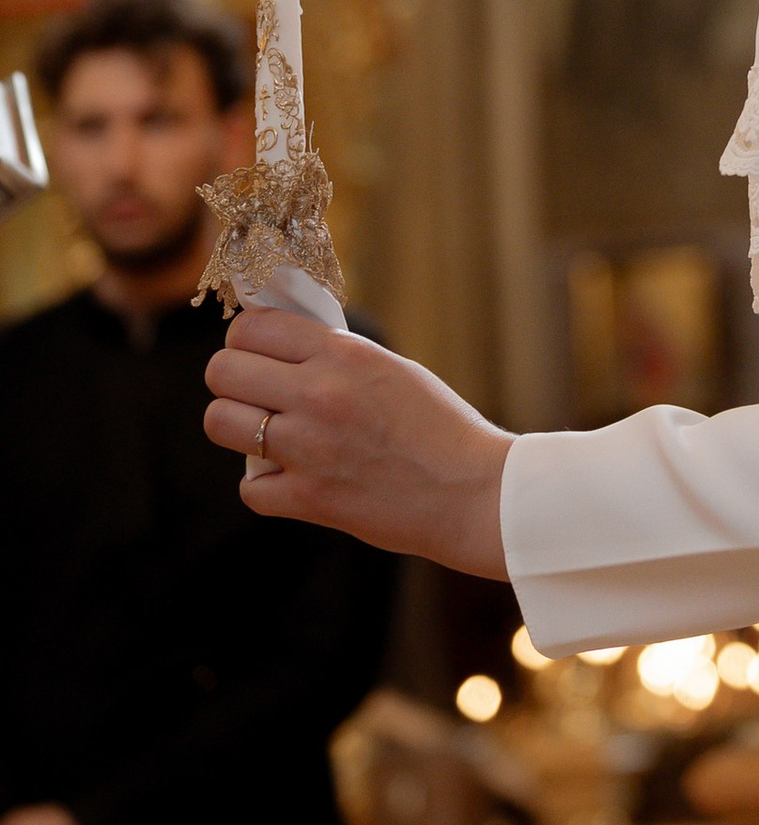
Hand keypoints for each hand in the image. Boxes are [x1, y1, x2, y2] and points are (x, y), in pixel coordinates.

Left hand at [205, 306, 513, 576]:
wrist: (472, 491)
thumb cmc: (439, 427)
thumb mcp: (391, 369)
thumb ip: (334, 355)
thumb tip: (279, 345)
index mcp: (345, 354)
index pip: (252, 326)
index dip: (246, 338)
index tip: (257, 350)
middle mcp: (320, 394)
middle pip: (222, 370)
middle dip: (232, 379)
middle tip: (256, 391)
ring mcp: (309, 448)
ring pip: (220, 422)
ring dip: (237, 426)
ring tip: (265, 432)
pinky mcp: (308, 498)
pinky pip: (249, 487)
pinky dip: (266, 485)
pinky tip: (293, 478)